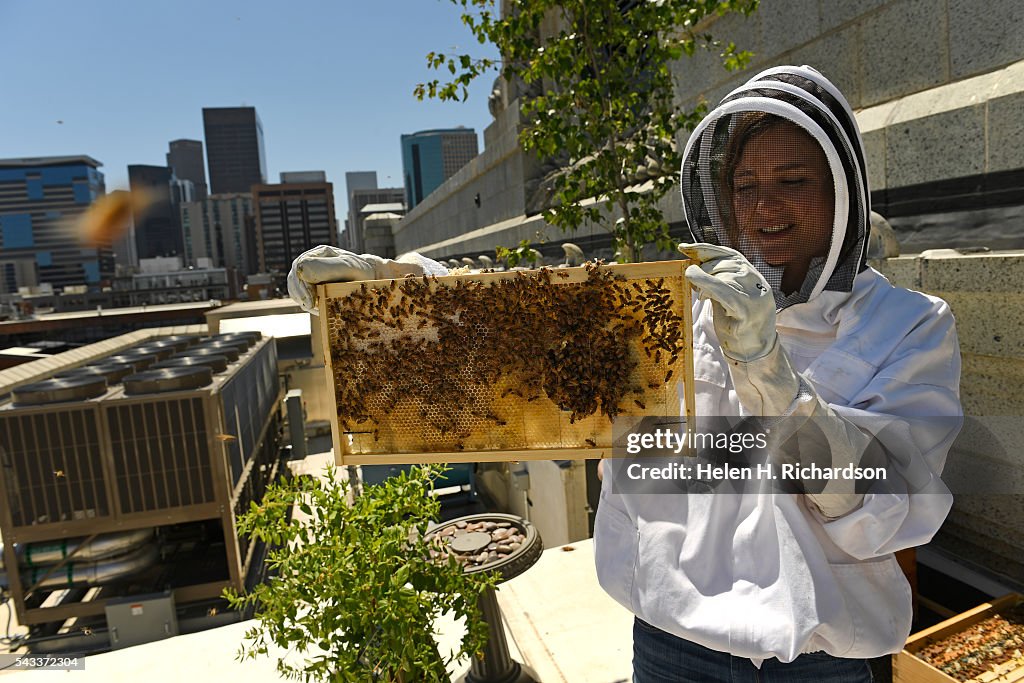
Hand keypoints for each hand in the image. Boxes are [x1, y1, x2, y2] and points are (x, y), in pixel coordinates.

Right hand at [287, 246, 432, 313]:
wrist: (373, 280)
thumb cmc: (364, 272)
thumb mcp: (349, 268)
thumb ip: (328, 267)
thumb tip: (303, 270)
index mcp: (321, 253)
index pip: (300, 266)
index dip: (302, 284)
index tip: (310, 301)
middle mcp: (314, 261)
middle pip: (295, 277)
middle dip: (300, 294)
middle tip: (311, 307)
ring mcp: (312, 272)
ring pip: (295, 286)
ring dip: (301, 299)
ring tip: (316, 307)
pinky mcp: (314, 285)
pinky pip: (301, 294)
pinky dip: (306, 303)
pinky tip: (317, 307)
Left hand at [678, 243, 776, 361]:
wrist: (754, 354)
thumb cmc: (737, 326)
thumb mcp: (728, 298)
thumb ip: (718, 282)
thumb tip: (695, 264)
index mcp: (754, 277)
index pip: (731, 254)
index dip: (706, 248)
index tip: (684, 248)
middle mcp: (758, 283)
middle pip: (726, 262)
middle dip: (704, 267)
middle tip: (692, 280)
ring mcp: (755, 296)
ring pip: (725, 275)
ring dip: (705, 280)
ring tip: (701, 295)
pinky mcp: (747, 310)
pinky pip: (724, 291)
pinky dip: (708, 285)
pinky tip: (698, 289)